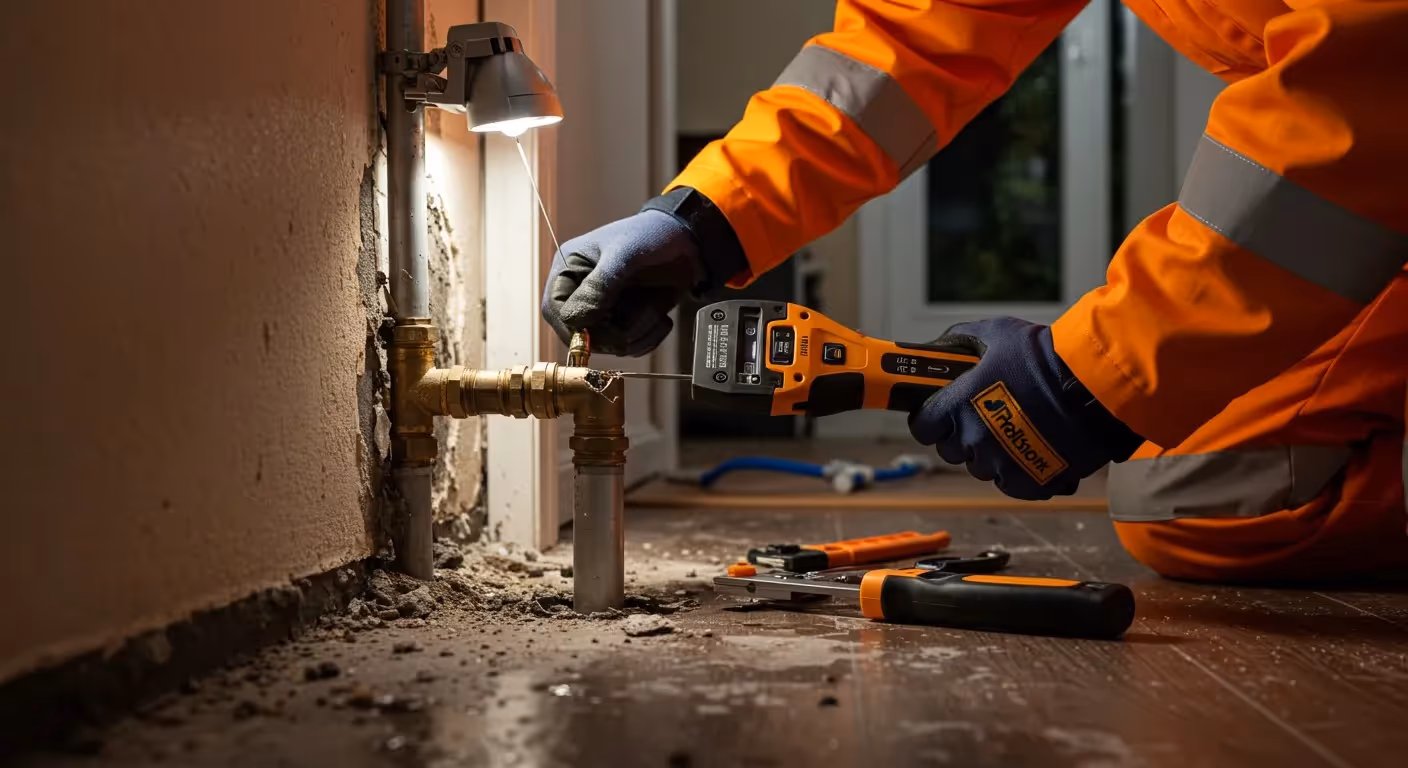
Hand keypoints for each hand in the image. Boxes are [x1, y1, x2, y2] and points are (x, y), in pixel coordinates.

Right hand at [541, 210, 704, 357]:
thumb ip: (600, 285)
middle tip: (643, 315)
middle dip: (614, 332)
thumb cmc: (652, 236)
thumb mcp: (625, 254)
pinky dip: (648, 338)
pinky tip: (662, 319)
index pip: (555, 308)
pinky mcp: (626, 322)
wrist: (688, 242)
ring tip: (657, 311)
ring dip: (637, 333)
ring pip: (609, 344)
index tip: (598, 329)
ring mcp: (606, 310)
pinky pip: (629, 347)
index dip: (573, 326)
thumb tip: (576, 318)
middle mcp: (583, 293)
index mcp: (570, 268)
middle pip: (580, 335)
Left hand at [908, 317, 1143, 499]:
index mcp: (957, 406)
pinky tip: (1032, 450)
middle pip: (951, 450)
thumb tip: (942, 346)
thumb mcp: (998, 334)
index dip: (932, 420)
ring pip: (981, 467)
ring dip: (991, 454)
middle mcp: (972, 439)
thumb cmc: (1046, 357)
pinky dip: (1017, 472)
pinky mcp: (1026, 482)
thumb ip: (962, 339)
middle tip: (987, 417)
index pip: (923, 427)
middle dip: (963, 435)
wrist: (1093, 387)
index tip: (942, 415)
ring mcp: (999, 464)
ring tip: (1017, 430)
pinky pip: (1009, 484)